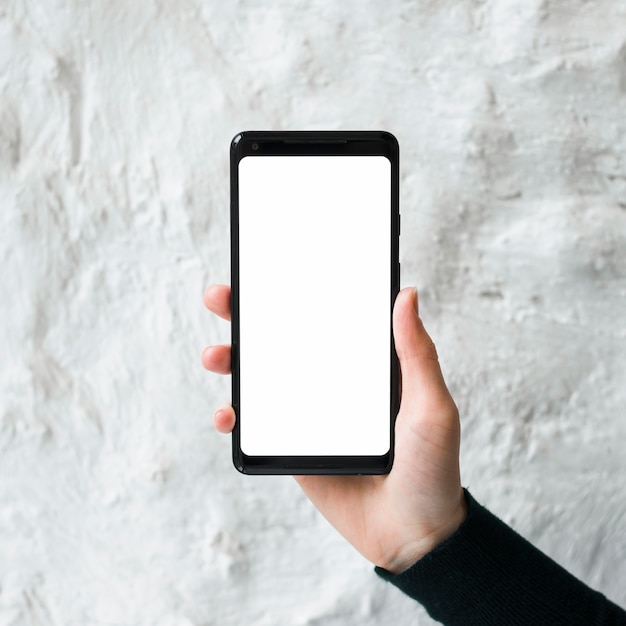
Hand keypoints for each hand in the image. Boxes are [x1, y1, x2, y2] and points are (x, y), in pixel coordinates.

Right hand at [202, 284, 466, 573]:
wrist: (414, 537)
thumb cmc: (433, 470)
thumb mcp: (432, 408)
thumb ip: (417, 355)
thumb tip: (406, 294)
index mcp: (364, 368)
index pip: (325, 320)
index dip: (296, 294)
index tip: (269, 271)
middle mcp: (332, 385)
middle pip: (283, 343)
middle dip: (248, 318)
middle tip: (222, 298)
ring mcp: (309, 417)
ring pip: (262, 380)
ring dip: (232, 362)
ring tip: (216, 355)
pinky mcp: (294, 449)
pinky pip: (257, 427)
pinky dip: (236, 416)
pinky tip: (228, 413)